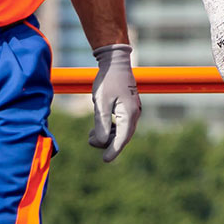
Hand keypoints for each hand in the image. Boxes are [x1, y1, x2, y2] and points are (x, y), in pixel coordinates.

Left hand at [89, 43, 139, 161]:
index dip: (113, 150)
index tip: (105, 160)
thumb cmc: (108, 81)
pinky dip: (110, 128)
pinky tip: (99, 125)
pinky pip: (121, 125)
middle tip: (89, 138)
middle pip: (122, 137)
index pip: (122, 138)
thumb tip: (101, 141)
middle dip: (106, 142)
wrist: (115, 62)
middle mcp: (134, 114)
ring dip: (107, 135)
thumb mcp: (101, 103)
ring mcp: (133, 111)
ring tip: (90, 132)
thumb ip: (101, 124)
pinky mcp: (128, 108)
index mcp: (129, 113)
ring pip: (121, 132)